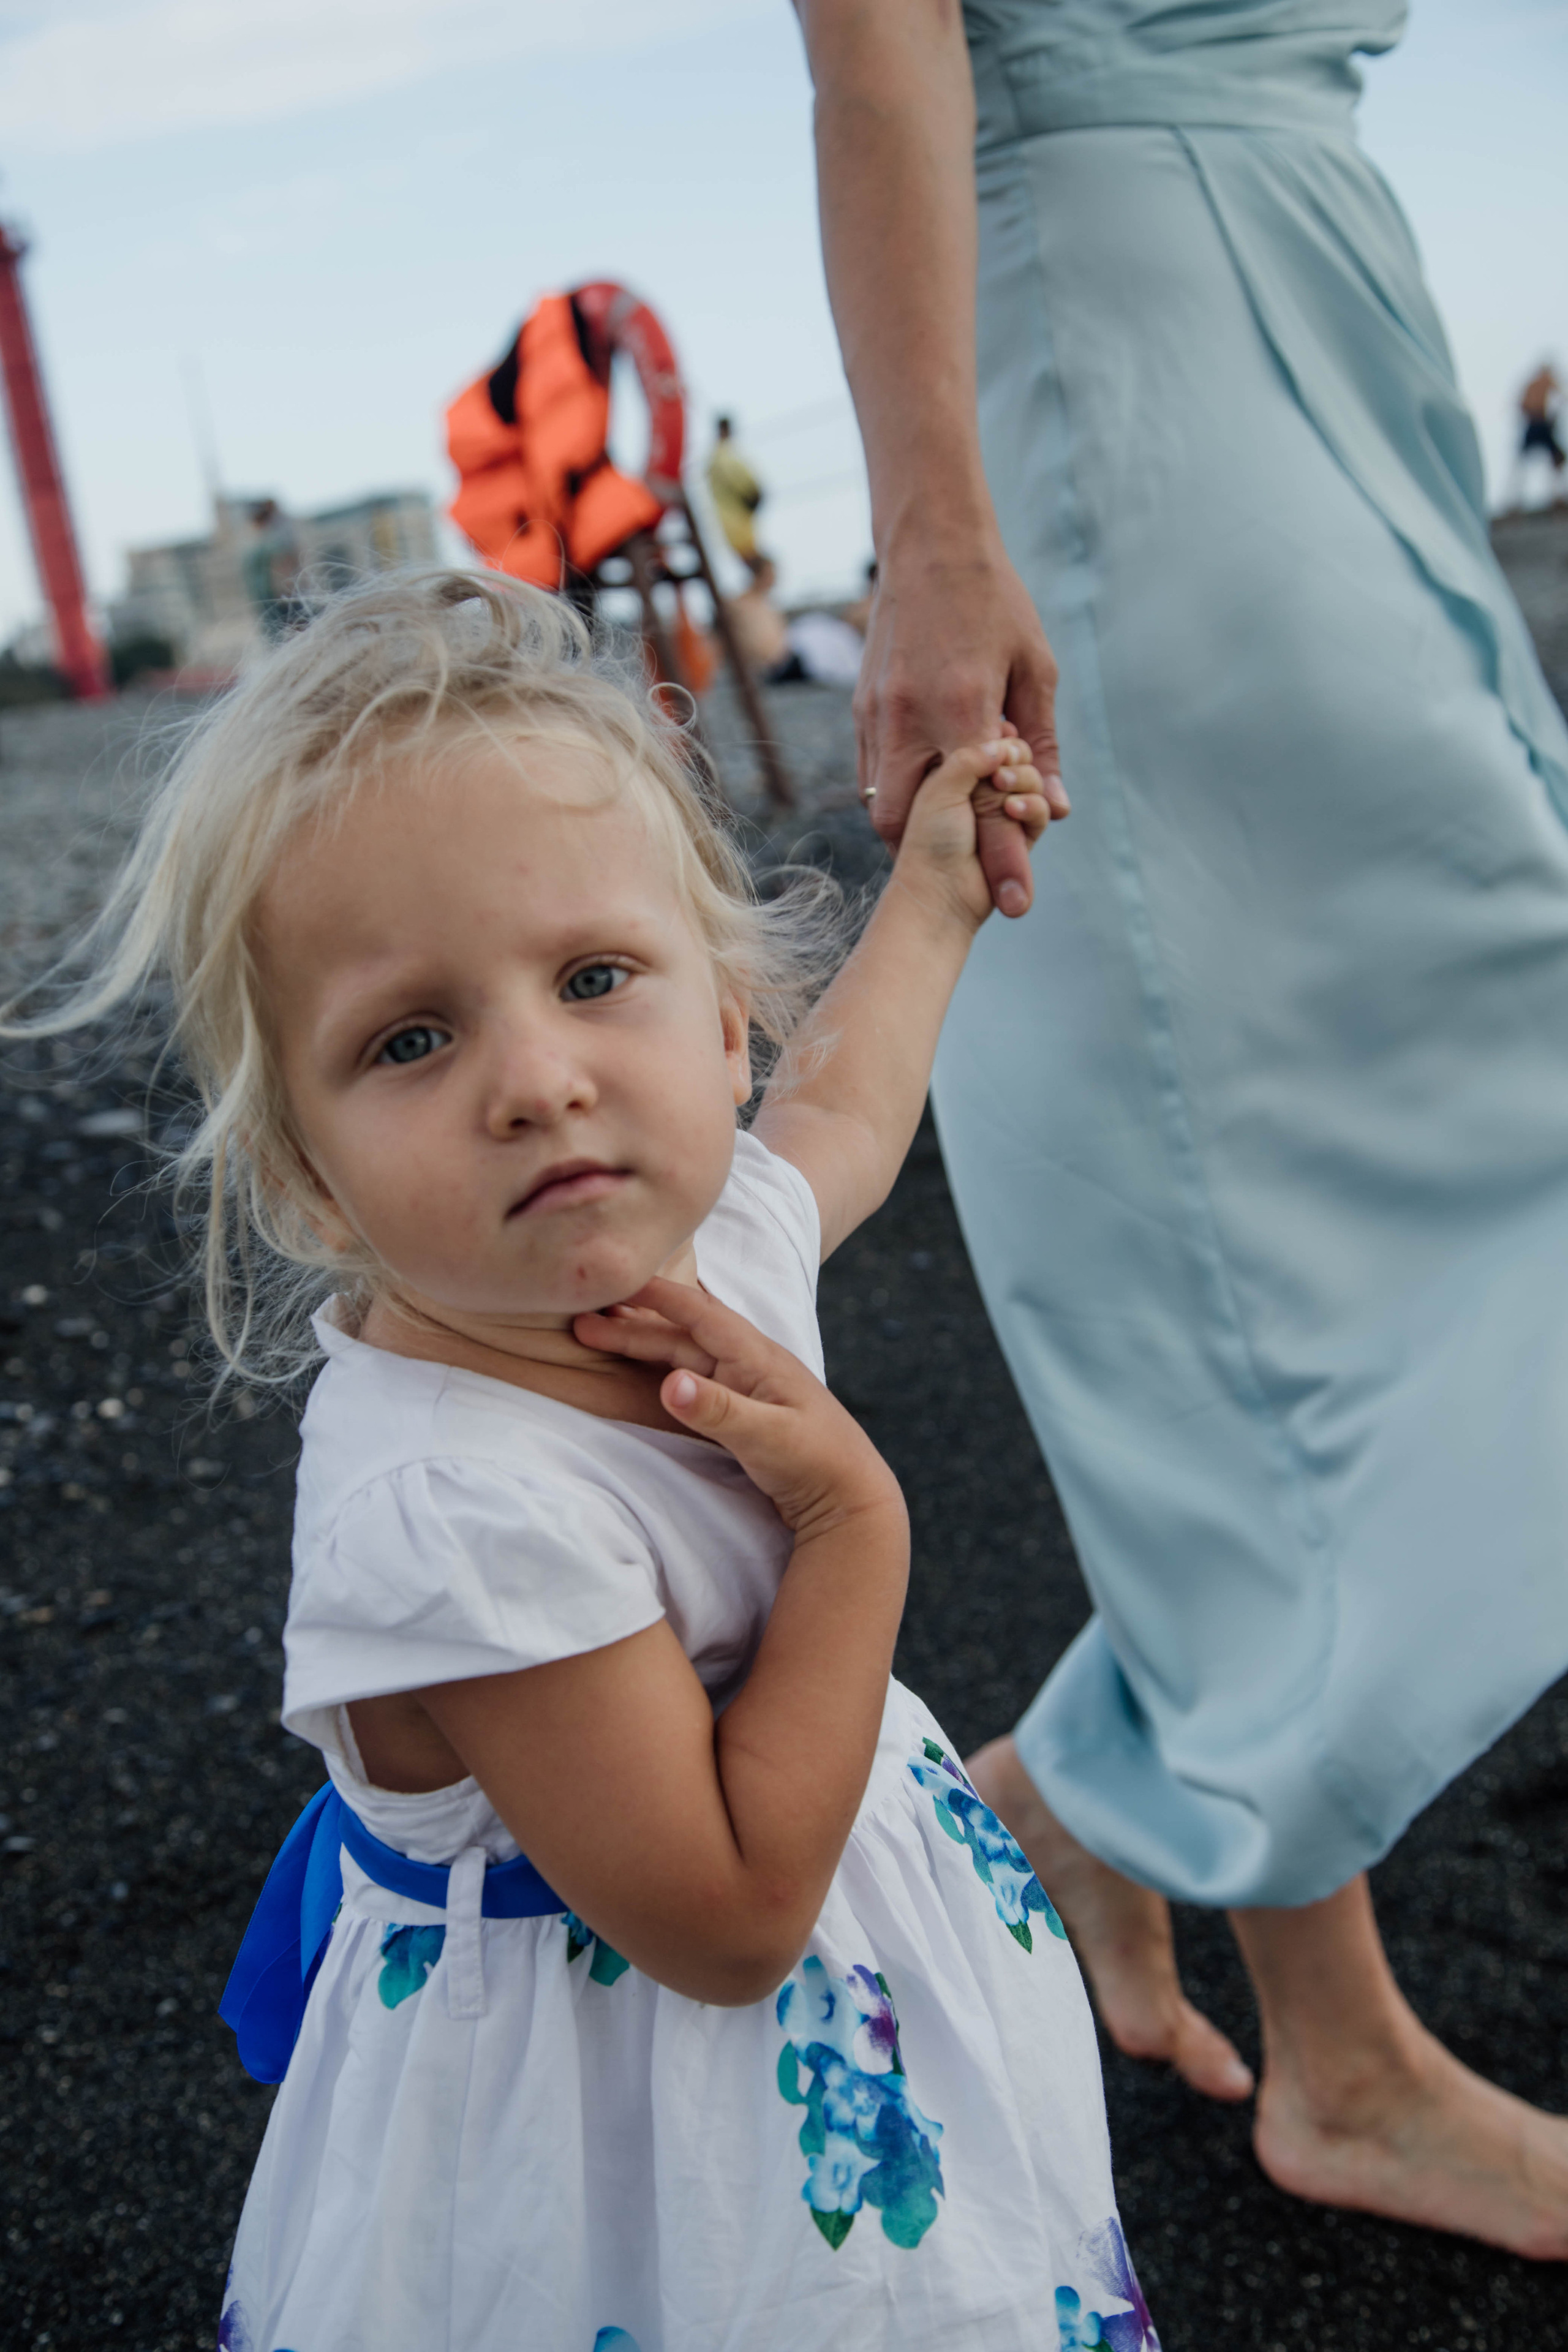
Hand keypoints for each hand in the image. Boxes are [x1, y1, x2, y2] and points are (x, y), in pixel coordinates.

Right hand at [574, 1278, 901, 1540]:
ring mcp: (747, 1385)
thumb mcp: (767, 1437)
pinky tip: (647, 1365)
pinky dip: (663, 1365)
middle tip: (582, 1319)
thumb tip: (669, 1383)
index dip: (658, 1295)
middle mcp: (750, 1363)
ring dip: (644, 1343)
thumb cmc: (817, 1463)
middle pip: (682, 1334)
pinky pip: (694, 1375)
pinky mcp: (744, 1408)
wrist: (852, 1495)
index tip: (617, 1280)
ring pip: (685, 1353)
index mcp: (757, 1357)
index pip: (699, 1314)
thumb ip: (718, 1410)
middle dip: (634, 1324)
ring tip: (600, 1334)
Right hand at [856, 544, 1067, 916]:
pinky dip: (898, 794)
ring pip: (882, 805)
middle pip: (908, 825)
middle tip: (973, 866)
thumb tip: (1054, 808)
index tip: (1015, 904)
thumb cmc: (994, 602)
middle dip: (939, 855)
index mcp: (963, 709)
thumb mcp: (1035, 668)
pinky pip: (872, 774)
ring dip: (915, 828)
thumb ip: (1041, 744)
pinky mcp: (860, 710)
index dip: (1000, 859)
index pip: (980, 806)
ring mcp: (875, 717)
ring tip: (950, 831)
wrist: (928, 544)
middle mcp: (909, 720)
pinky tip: (926, 789)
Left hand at [894, 728, 1053, 930]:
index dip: (997, 736)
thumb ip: (971, 756)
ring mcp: (1000, 811)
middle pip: (1014, 755)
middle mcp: (979, 788)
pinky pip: (1039, 810)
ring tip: (1002, 793)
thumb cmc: (931, 840)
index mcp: (954, 770)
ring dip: (1022, 781)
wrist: (941, 894)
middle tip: (998, 772)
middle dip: (1012, 758)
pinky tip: (1013, 811)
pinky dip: (1032, 806)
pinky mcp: (1019, 834)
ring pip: (1030, 780)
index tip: (996, 737)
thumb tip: (1003, 742)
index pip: (987, 737)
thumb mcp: (941, 787)